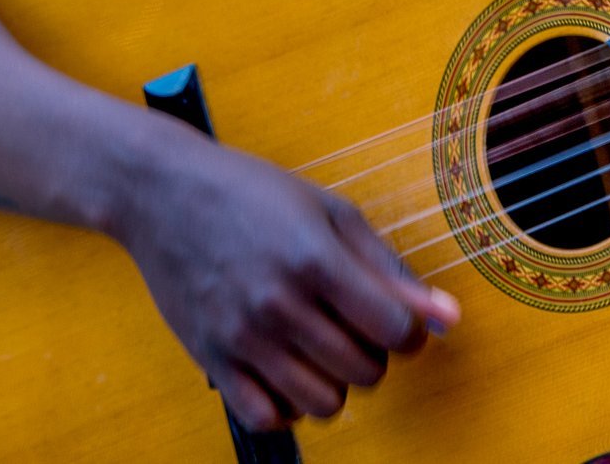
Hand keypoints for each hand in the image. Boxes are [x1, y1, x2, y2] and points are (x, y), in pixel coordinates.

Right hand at [116, 120, 460, 429]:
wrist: (163, 193)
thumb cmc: (252, 192)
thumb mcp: (331, 212)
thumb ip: (389, 267)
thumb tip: (446, 316)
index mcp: (316, 261)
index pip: (397, 330)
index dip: (413, 330)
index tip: (400, 318)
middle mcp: (279, 305)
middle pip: (366, 371)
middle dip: (377, 353)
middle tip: (358, 324)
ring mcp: (241, 338)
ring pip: (323, 403)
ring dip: (337, 381)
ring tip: (325, 346)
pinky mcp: (211, 359)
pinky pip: (267, 417)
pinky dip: (288, 405)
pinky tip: (290, 370)